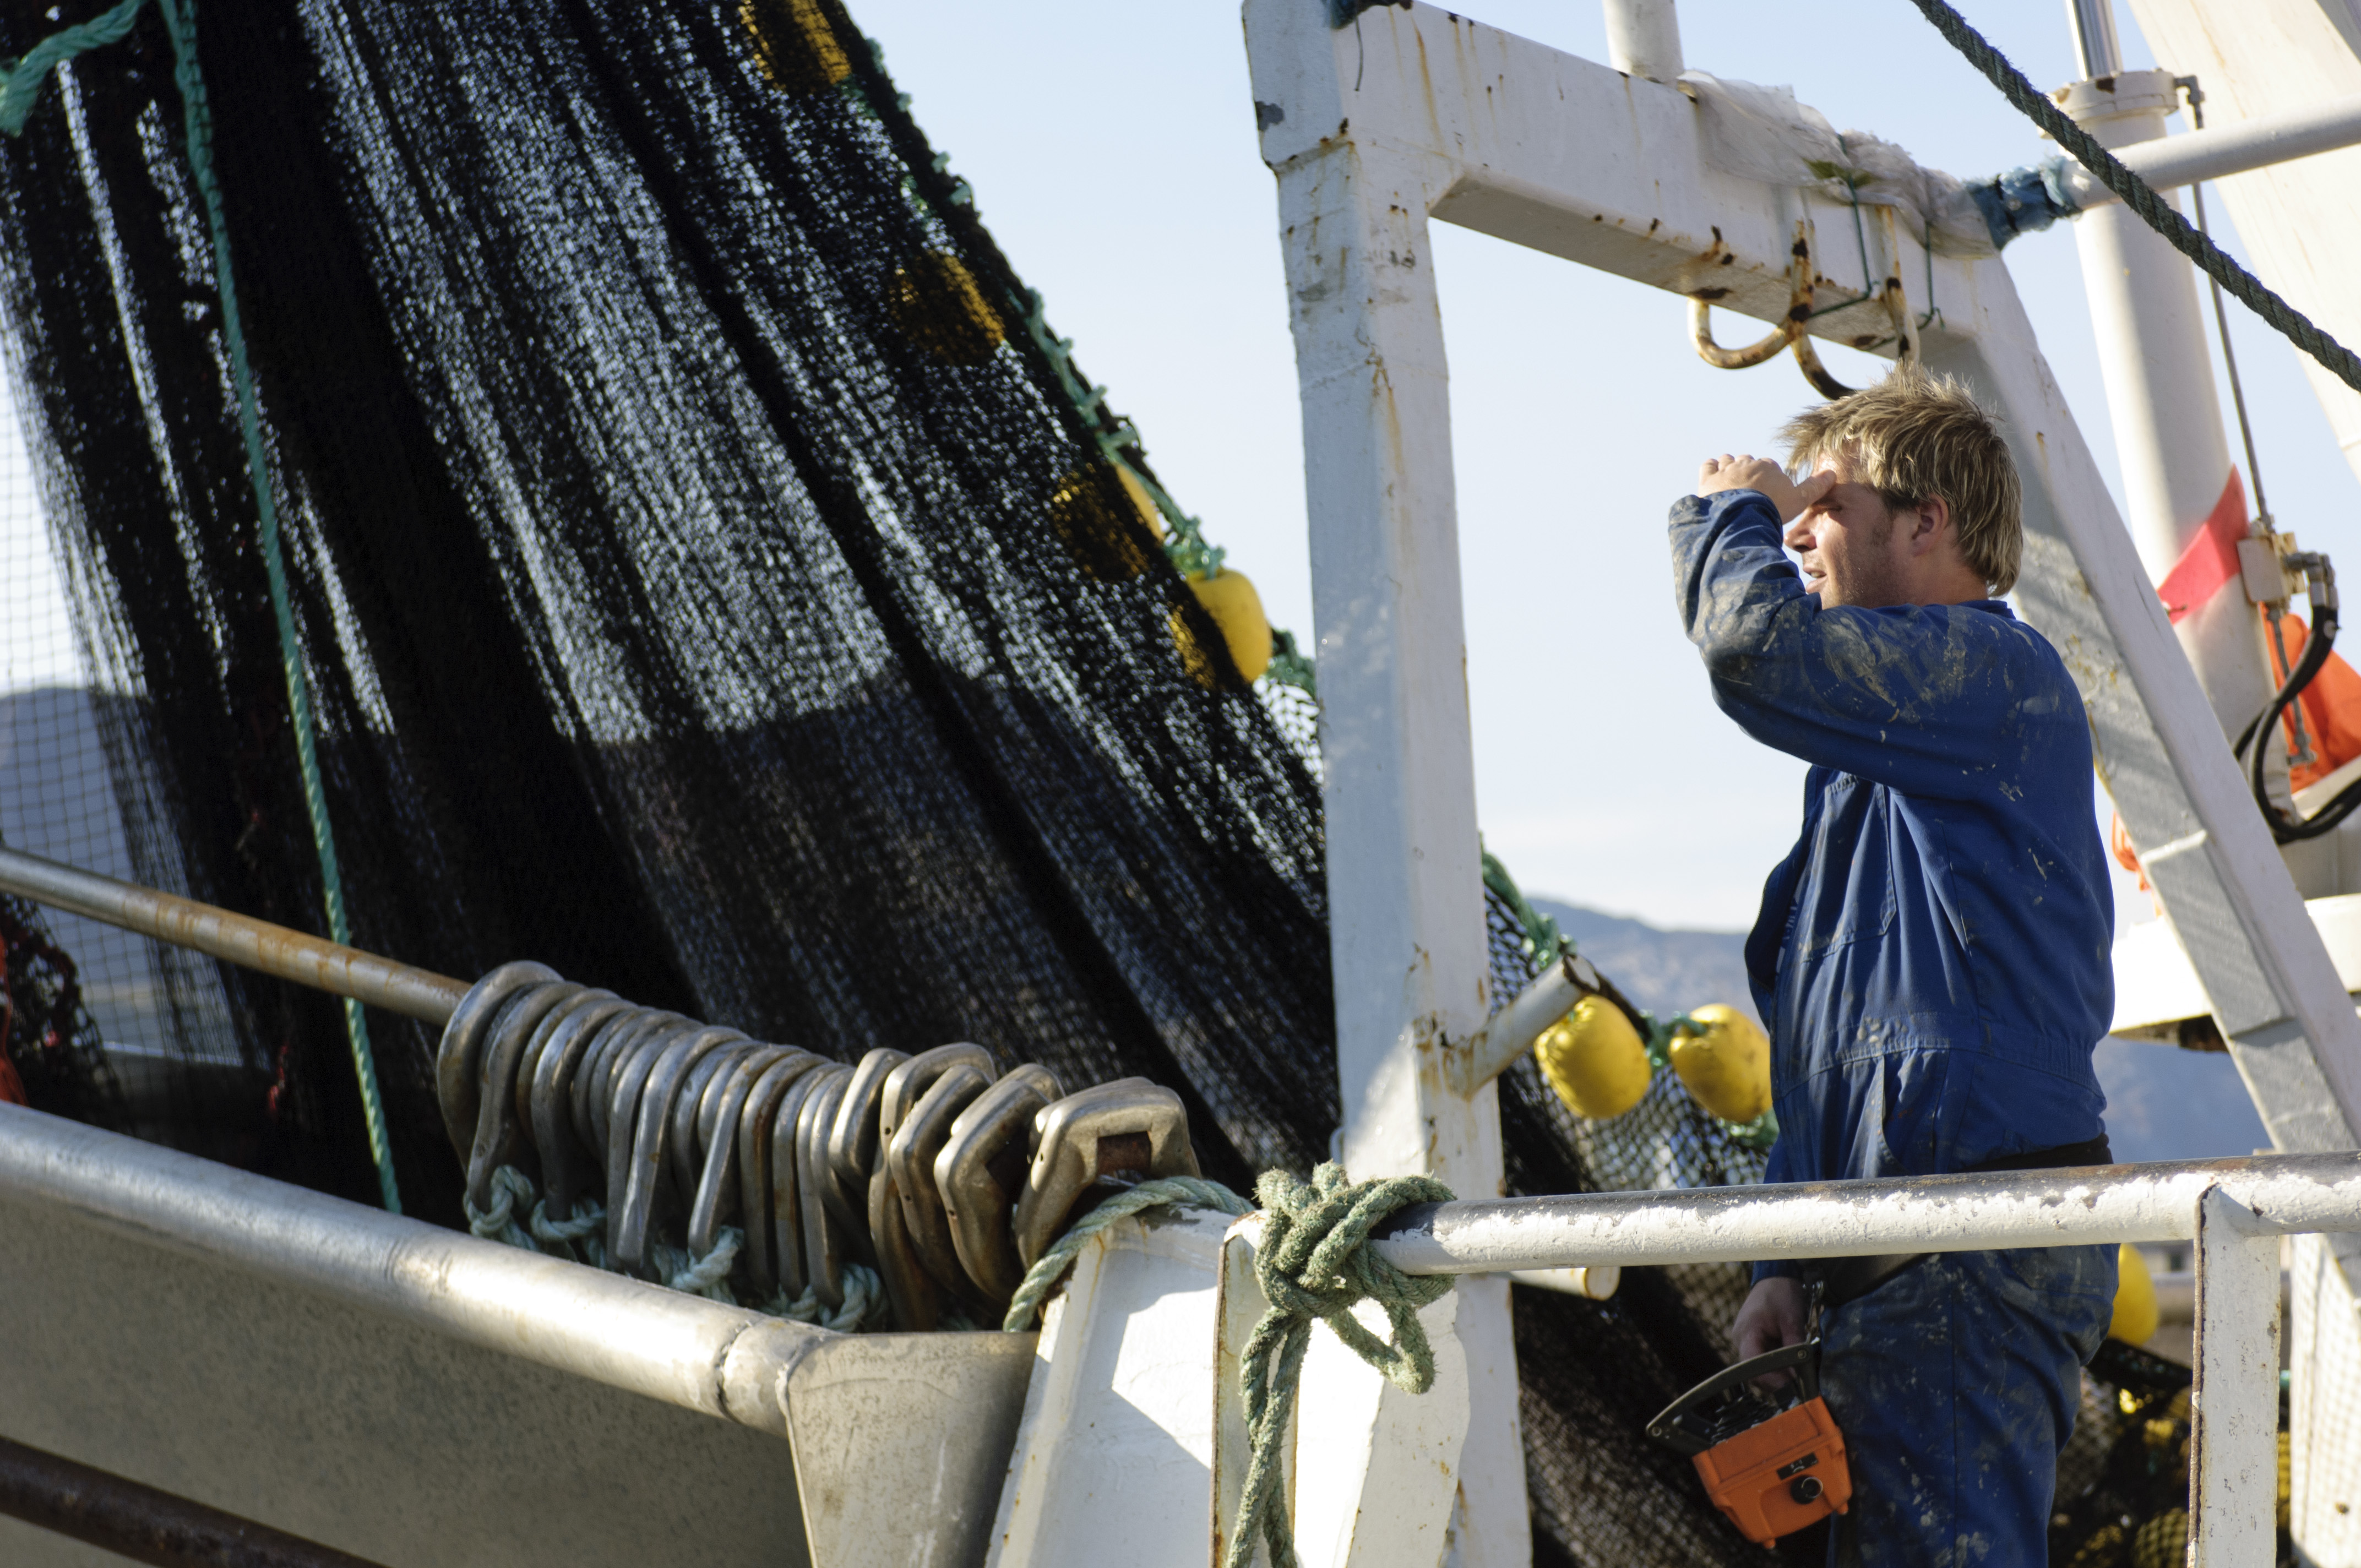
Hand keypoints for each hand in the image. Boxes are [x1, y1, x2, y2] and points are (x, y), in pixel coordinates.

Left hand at [1697, 454, 1835, 523]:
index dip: (1769, 476)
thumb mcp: (1799, 500)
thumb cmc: (1772, 509)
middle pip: (1748, 462)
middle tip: (1750, 489)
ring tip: (1731, 482)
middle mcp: (1746, 464)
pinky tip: (1713, 476)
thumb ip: (1815, 487)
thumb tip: (1832, 473)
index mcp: (1767, 466)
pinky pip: (1708, 465)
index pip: (1769, 465)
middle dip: (1749, 472)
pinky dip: (1710, 468)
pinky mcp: (1708, 479)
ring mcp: (1726, 470)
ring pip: (1727, 460)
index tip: (1768, 489)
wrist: (1741, 517)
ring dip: (1729, 466)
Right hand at [1732, 1276, 1808, 1387]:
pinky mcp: (1752, 1341)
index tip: (1792, 1384)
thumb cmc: (1781, 1294)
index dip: (1771, 1379)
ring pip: (1758, 1369)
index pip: (1752, 1367)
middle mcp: (1740, 1340)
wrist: (1775, 1277)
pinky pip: (1762, 1359)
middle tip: (1800, 1382)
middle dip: (1776, 1379)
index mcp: (1746, 1333)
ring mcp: (1744, 1341)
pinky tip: (1791, 1363)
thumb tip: (1800, 1374)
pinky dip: (1776, 1364)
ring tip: (1798, 1372)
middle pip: (1754, 1372)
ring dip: (1777, 1373)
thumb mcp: (1792, 1319)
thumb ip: (1794, 1347)